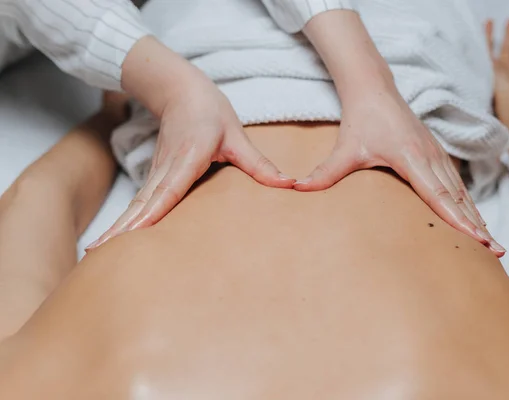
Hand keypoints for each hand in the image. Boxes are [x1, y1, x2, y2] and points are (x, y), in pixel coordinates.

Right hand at [87, 70, 294, 249]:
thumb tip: (288, 184)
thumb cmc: (210, 112)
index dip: (153, 210)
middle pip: (143, 202)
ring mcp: (156, 171)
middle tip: (98, 254)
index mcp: (188, 156)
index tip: (135, 231)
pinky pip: (139, 201)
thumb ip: (259, 164)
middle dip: (121, 228)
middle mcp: (167, 167)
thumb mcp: (237, 136)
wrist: (180, 90)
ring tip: (94, 251)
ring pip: (135, 203)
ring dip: (116, 227)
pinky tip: (112, 238)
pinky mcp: (153, 175)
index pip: (169, 188)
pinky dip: (123, 219)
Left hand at [294, 88, 505, 256]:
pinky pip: (458, 184)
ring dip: (478, 218)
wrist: (375, 90)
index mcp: (412, 158)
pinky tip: (476, 221)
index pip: (439, 196)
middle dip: (478, 227)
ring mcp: (437, 155)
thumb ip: (324, 173)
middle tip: (497, 253)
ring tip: (494, 245)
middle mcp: (431, 158)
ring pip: (462, 193)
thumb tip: (297, 189)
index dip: (459, 220)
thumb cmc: (361, 120)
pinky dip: (469, 204)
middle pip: (458, 199)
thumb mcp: (344, 150)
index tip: (479, 240)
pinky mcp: (437, 154)